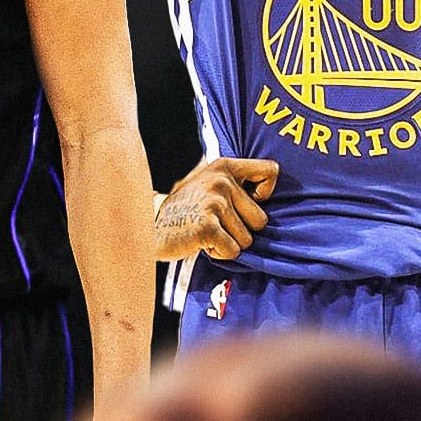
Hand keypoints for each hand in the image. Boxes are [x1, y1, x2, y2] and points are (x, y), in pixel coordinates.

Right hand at [154, 157, 279, 260]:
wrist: (149, 228)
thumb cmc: (187, 210)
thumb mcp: (210, 184)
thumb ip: (238, 184)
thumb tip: (271, 192)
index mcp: (224, 166)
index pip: (271, 171)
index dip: (265, 193)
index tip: (245, 202)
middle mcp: (221, 181)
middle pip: (261, 220)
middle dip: (241, 230)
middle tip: (215, 224)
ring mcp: (214, 203)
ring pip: (247, 240)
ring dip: (228, 243)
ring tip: (206, 232)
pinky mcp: (207, 227)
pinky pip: (233, 251)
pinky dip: (219, 254)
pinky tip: (202, 243)